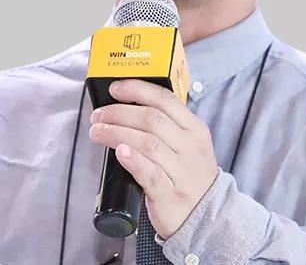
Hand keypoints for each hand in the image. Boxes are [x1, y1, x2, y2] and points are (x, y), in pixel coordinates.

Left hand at [89, 79, 218, 239]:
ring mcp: (181, 172)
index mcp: (194, 129)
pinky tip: (119, 152)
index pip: (165, 100)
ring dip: (117, 133)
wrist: (208, 217)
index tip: (116, 88)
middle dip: (120, 112)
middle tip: (99, 115)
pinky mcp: (169, 195)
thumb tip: (128, 108)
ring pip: (147, 143)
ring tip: (97, 131)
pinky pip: (150, 174)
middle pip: (152, 119)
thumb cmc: (189, 176)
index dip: (137, 89)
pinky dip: (133, 160)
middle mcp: (190, 147)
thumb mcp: (188, 145)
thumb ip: (165, 126)